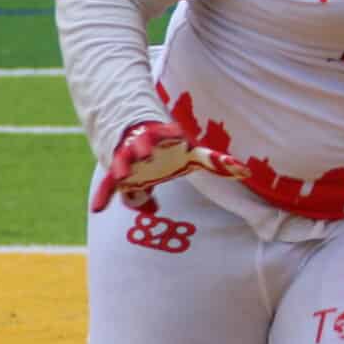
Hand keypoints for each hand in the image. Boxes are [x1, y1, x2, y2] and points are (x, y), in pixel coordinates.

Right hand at [90, 120, 242, 212]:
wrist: (133, 135)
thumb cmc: (168, 148)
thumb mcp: (192, 154)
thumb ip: (217, 162)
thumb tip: (246, 171)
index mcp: (164, 138)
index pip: (168, 133)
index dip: (170, 134)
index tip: (177, 135)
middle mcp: (144, 146)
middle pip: (143, 145)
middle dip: (144, 147)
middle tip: (147, 153)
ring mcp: (128, 157)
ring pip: (123, 160)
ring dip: (123, 166)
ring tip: (123, 175)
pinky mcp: (116, 171)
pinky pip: (109, 184)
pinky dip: (104, 196)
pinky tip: (98, 209)